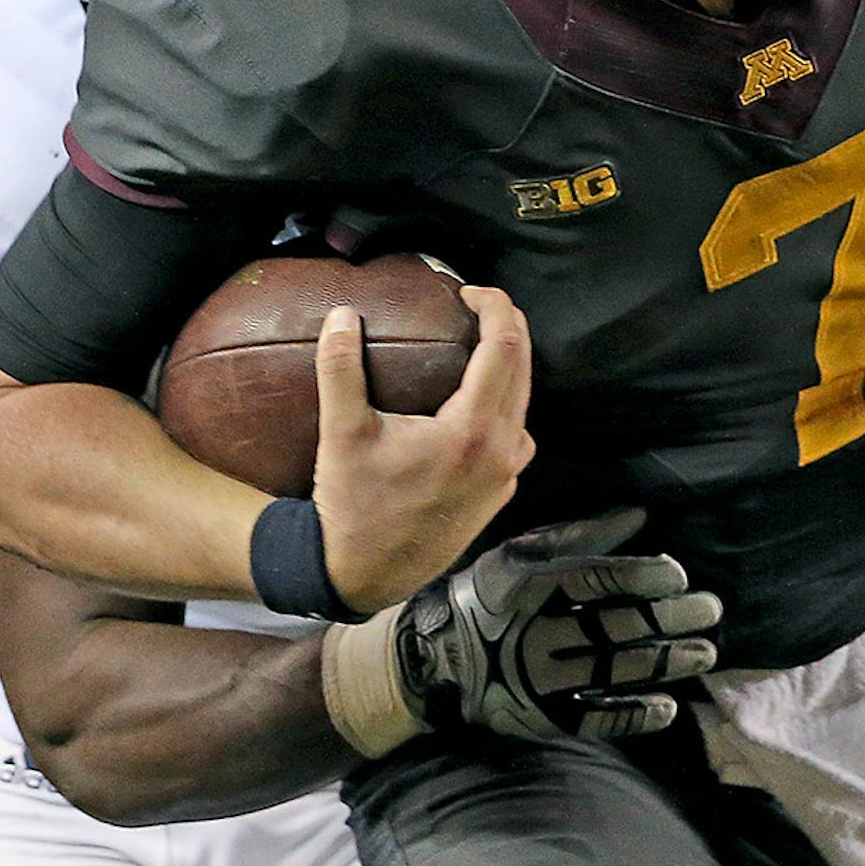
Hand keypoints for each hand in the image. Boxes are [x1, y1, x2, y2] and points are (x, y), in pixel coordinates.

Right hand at [312, 284, 536, 613]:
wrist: (365, 574)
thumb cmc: (354, 505)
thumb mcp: (341, 434)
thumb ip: (340, 369)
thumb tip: (342, 314)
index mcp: (470, 432)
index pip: (503, 349)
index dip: (495, 308)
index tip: (469, 291)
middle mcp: (500, 453)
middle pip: (523, 370)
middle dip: (508, 327)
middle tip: (479, 304)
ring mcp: (504, 477)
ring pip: (523, 404)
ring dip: (510, 366)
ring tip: (480, 343)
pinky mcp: (499, 494)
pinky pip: (514, 435)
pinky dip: (504, 405)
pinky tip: (475, 400)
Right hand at [397, 508, 721, 739]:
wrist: (436, 660)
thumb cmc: (488, 595)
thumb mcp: (523, 554)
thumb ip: (582, 536)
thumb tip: (639, 515)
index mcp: (536, 588)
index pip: (597, 581)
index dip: (641, 577)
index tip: (678, 575)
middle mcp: (541, 634)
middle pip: (616, 626)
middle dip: (669, 619)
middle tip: (710, 610)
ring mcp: (543, 680)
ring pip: (614, 670)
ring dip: (664, 663)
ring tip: (704, 653)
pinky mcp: (545, 718)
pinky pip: (596, 719)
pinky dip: (633, 716)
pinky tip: (668, 708)